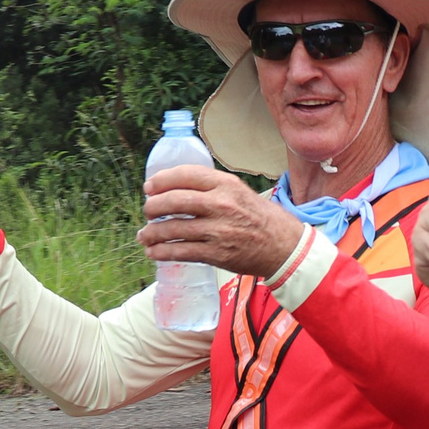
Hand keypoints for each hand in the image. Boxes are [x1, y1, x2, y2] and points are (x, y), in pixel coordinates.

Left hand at [136, 165, 305, 277]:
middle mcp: (220, 204)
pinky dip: (162, 252)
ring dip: (152, 233)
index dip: (161, 181)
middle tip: (148, 212)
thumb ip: (211, 187)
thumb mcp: (239, 191)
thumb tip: (174, 188)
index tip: (149, 187)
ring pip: (172, 228)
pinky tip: (154, 251)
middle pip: (173, 201)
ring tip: (145, 235)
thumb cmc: (259, 218)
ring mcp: (217, 230)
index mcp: (225, 184)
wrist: (283, 246)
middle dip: (152, 207)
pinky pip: (180, 251)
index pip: (184, 175)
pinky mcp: (216, 253)